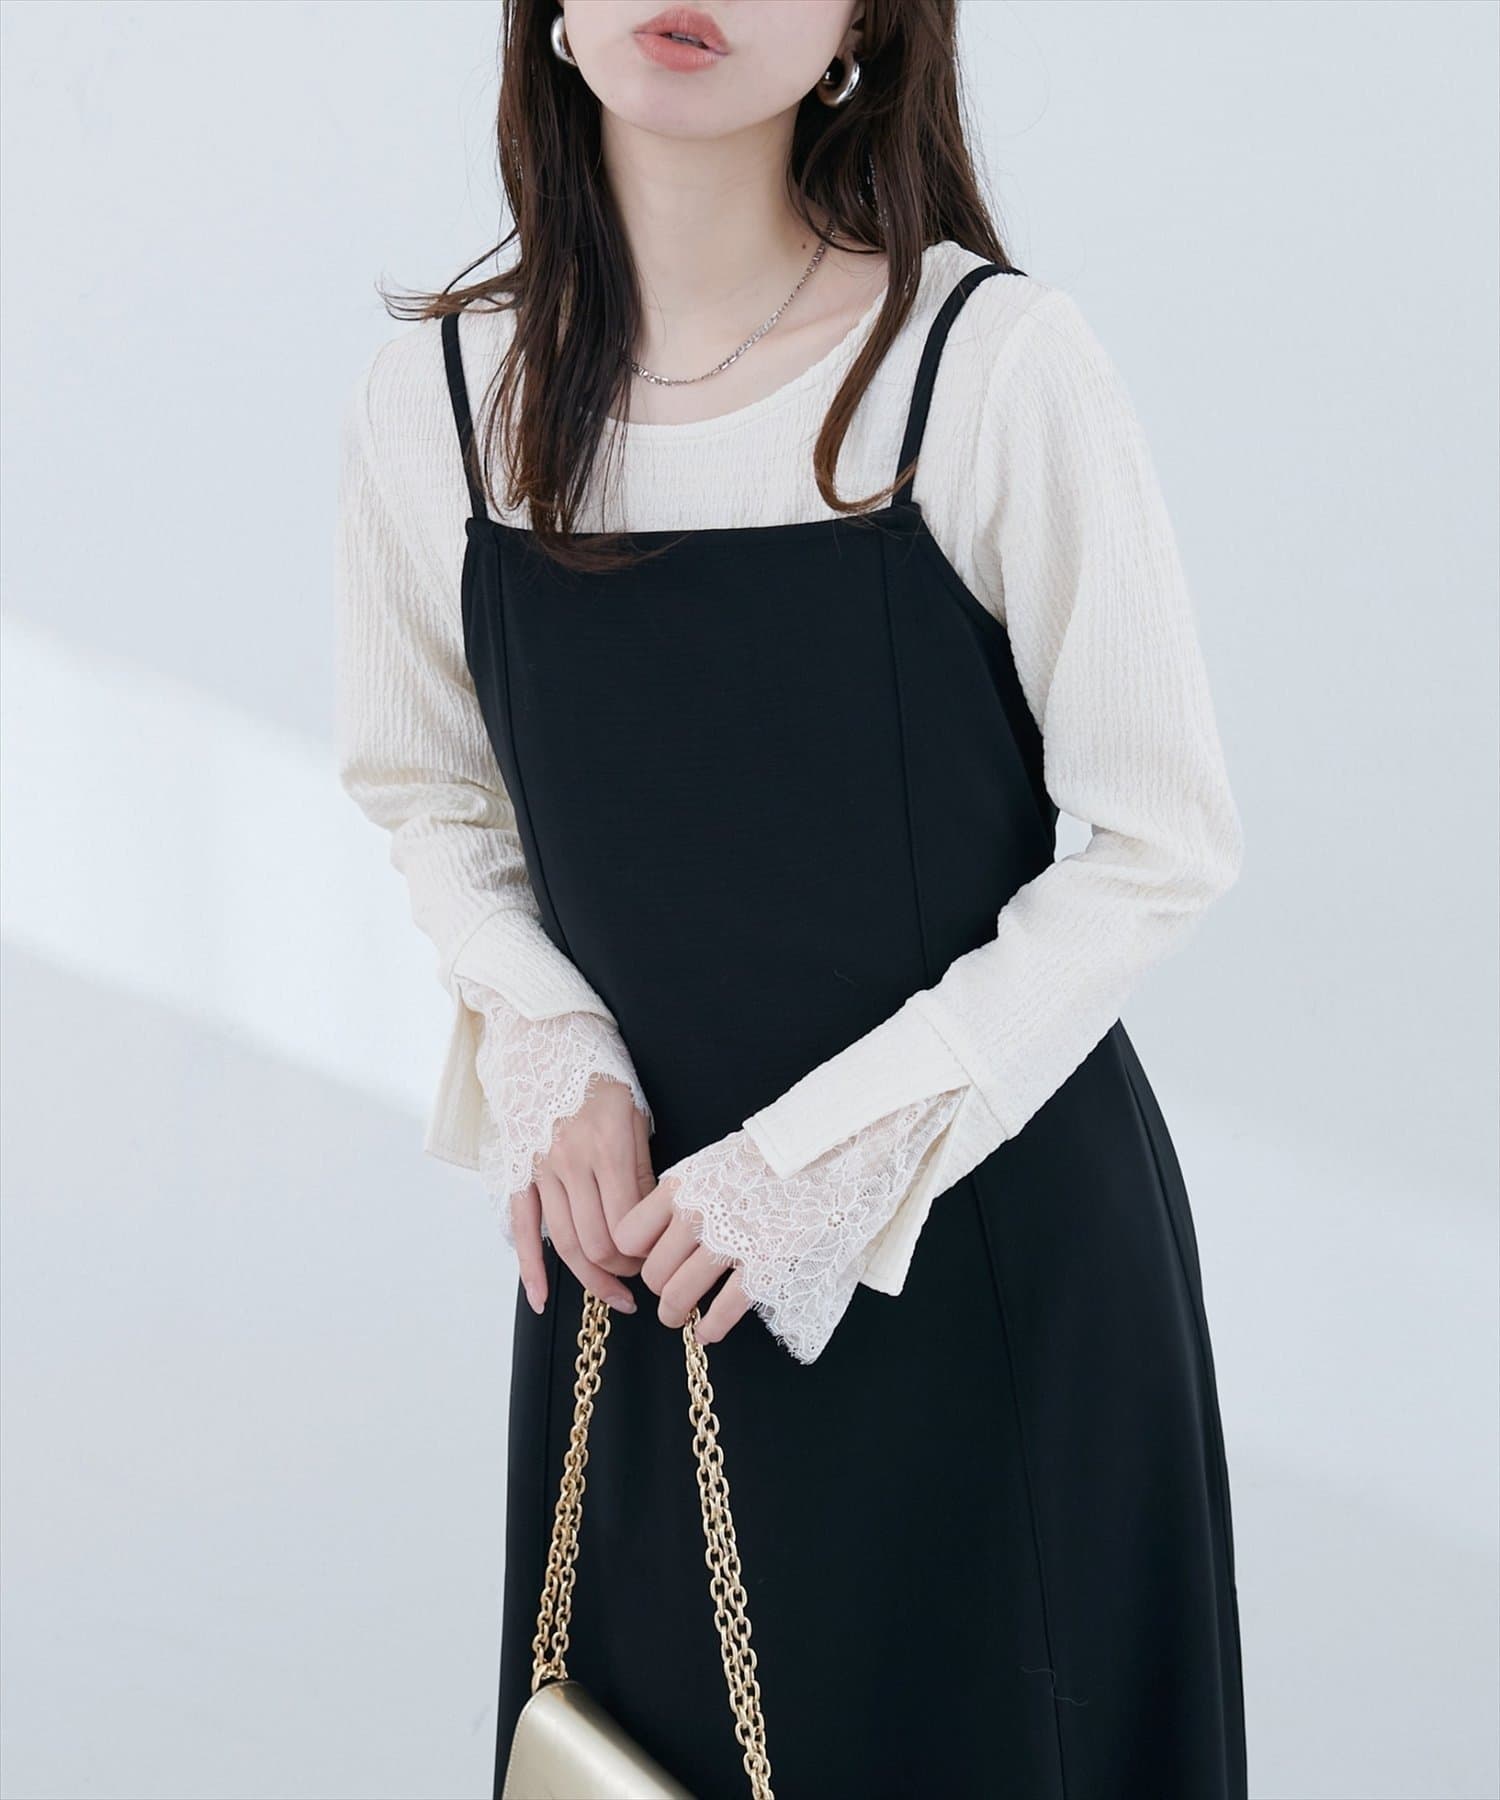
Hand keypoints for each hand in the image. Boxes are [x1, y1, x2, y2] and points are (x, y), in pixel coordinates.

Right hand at [512, 1079, 653, 1316]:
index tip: (657, 1256)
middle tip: (640, 1275)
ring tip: (613, 1294)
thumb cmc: (598, 1068)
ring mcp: (539, 1169)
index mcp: (606, 1147)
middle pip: (596, 1242)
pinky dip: (530, 1268)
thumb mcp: (634, 1112)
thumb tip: (649, 1220)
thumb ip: (641, 1169)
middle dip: (622, 1269)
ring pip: (564, 1243)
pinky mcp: (517, 1170)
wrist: (543, 1034)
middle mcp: (570, 1163)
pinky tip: (542, 1297)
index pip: (626, 1225)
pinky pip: (522, 1227)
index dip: (644, 1252)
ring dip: (590, 1277)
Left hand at [614, 1176, 753, 1346]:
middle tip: (670, 1290)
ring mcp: (730, 1243)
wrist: (821, 1154)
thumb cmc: (764, 1161)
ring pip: (678, 1296)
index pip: (629, 1236)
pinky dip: (710, 1328)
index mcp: (681, 1188)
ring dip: (675, 1314)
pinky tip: (708, 1332)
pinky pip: (722, 1310)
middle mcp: (698, 1216)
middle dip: (659, 1288)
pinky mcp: (763, 1265)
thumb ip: (681, 1195)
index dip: (637, 1253)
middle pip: (653, 1272)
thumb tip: (655, 1230)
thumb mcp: (711, 1164)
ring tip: (680, 1317)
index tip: (650, 1257)